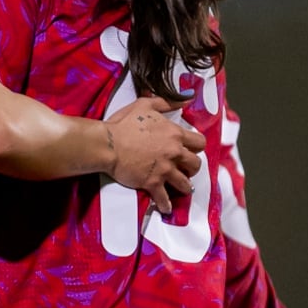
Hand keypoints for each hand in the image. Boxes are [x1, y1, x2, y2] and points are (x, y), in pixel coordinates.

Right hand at [106, 95, 205, 211]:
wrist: (108, 144)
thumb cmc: (123, 124)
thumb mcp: (145, 105)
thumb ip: (167, 102)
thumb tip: (186, 99)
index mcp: (175, 134)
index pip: (199, 142)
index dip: (197, 147)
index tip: (192, 149)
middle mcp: (174, 153)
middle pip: (196, 164)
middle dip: (192, 167)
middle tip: (186, 169)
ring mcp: (164, 170)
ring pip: (185, 183)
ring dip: (184, 186)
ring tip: (183, 188)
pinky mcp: (153, 183)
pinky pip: (164, 198)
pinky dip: (166, 204)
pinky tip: (166, 208)